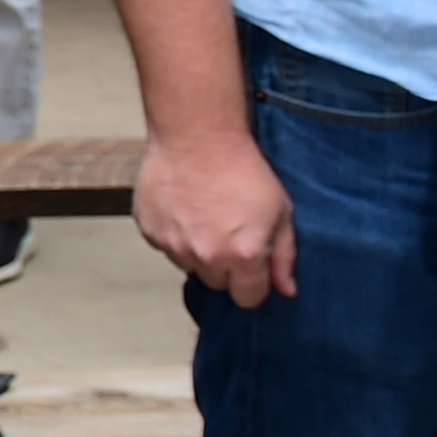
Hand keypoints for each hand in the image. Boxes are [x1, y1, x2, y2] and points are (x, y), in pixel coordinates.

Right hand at [135, 127, 295, 306]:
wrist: (197, 137)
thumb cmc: (244, 170)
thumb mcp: (281, 210)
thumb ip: (284, 255)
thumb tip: (286, 290)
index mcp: (244, 256)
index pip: (247, 299)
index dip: (253, 284)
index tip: (253, 267)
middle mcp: (207, 257)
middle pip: (217, 283)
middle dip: (225, 267)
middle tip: (228, 235)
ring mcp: (174, 244)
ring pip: (189, 265)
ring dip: (197, 252)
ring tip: (203, 218)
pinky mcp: (149, 230)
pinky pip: (165, 246)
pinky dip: (174, 234)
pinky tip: (183, 209)